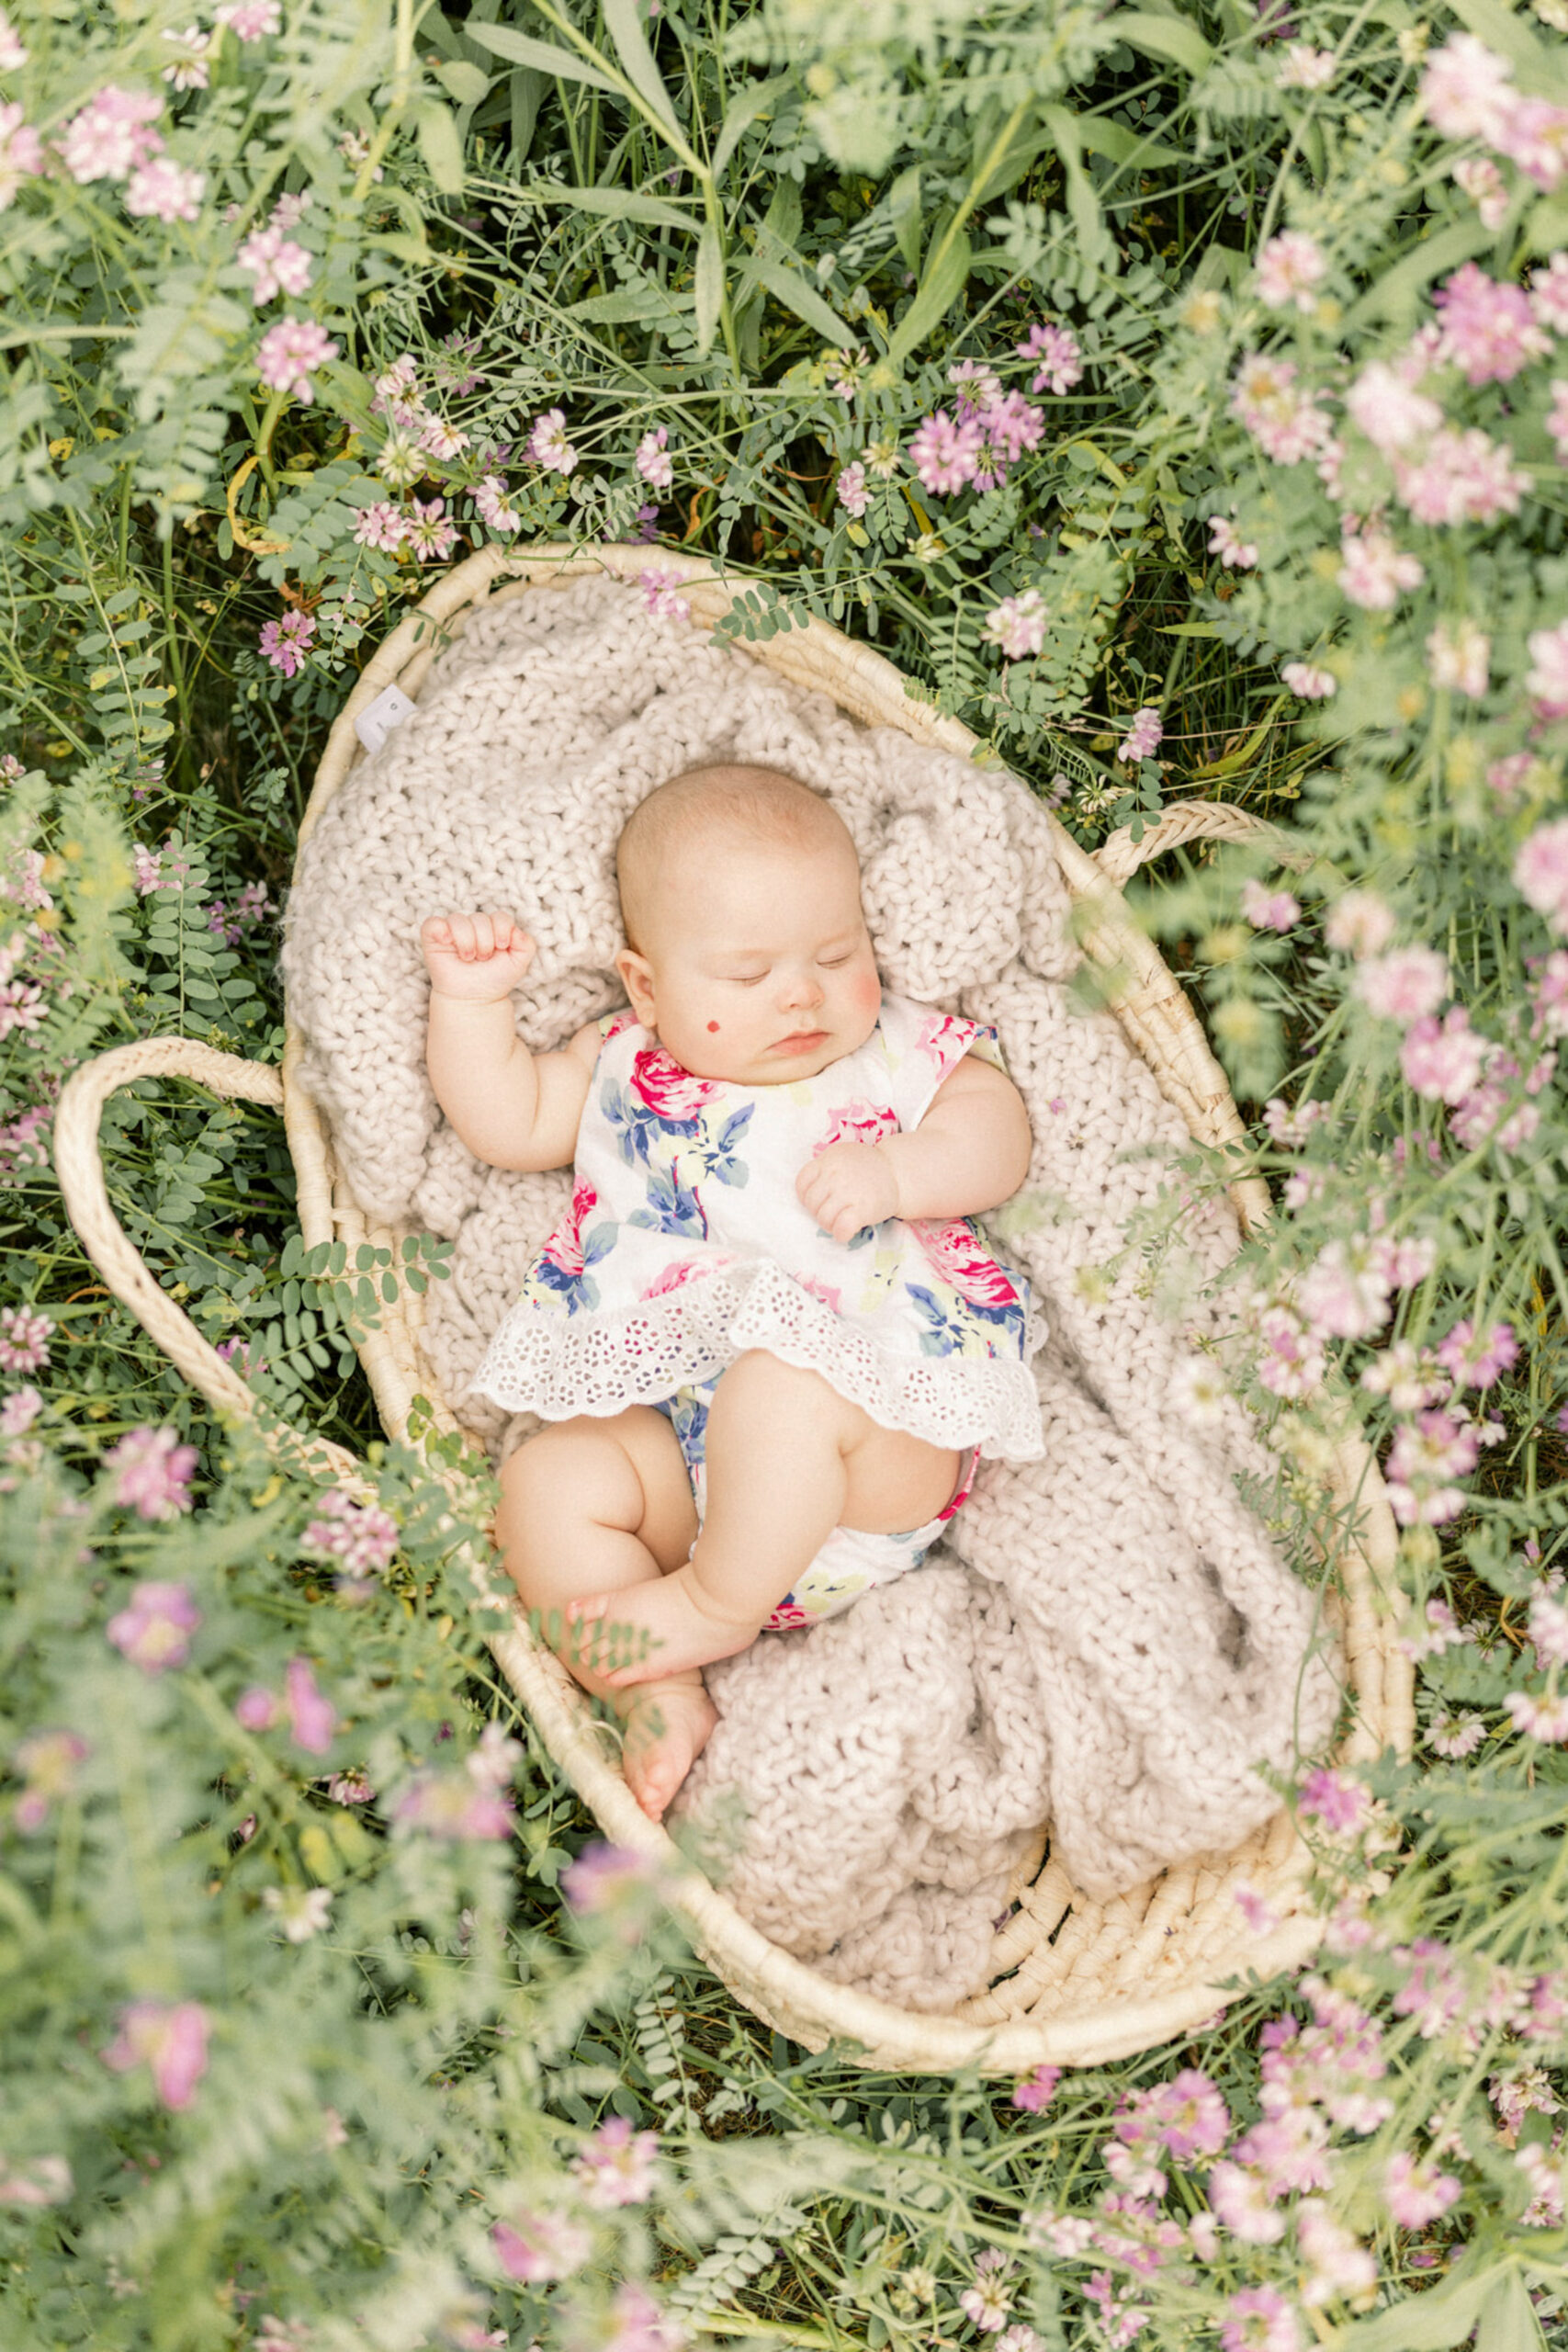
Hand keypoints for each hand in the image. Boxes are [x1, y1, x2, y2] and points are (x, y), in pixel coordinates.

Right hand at [421, 910, 535, 1002]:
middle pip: (480, 918)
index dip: (502, 930)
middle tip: (482, 960)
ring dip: (467, 942)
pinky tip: (448, 943)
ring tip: (468, 958)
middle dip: (485, 942)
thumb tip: (515, 930)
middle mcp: (472, 926)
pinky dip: (441, 931)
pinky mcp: (433, 937)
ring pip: (458, 920)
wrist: (474, 999)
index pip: (499, 916)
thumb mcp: (519, 963)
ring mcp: (452, 930)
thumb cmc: (494, 979)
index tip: (501, 948)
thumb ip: (526, 944)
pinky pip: (433, 923)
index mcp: (492, 927)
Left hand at [795, 1140, 899, 1242]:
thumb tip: (810, 1193)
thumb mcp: (844, 1157)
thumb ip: (826, 1168)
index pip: (802, 1181)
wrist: (899, 1173)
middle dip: (819, 1211)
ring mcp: (848, 1191)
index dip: (806, 1195)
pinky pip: (841, 1227)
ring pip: (823, 1218)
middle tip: (834, 1212)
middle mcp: (836, 1173)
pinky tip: (846, 1232)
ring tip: (841, 1221)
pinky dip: (841, 1234)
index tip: (819, 1199)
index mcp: (830, 1159)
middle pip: (811, 1202)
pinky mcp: (862, 1208)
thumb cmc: (869, 1169)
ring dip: (830, 1225)